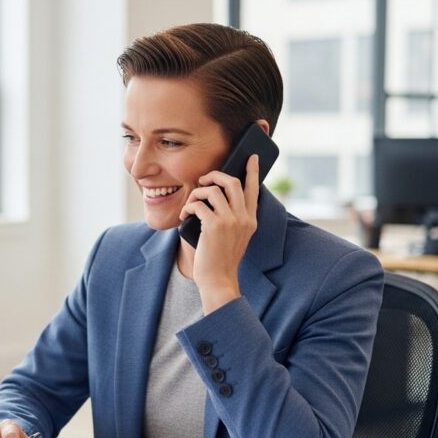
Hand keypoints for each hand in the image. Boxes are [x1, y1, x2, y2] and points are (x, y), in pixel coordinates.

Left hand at [179, 155, 259, 313]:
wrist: (218, 280)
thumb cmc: (221, 259)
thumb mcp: (235, 237)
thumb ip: (234, 218)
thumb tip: (218, 196)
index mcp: (251, 220)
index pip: (253, 189)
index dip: (252, 171)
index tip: (251, 158)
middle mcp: (244, 218)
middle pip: (232, 182)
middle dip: (215, 176)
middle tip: (203, 180)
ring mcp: (230, 221)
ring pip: (213, 190)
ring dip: (197, 193)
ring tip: (190, 204)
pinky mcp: (214, 226)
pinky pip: (198, 204)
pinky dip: (188, 207)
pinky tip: (184, 216)